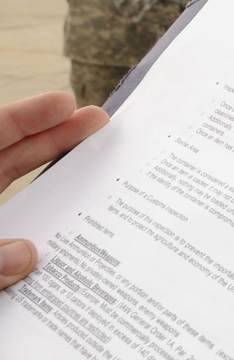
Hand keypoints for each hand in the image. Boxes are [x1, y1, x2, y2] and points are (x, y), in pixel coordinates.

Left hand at [0, 91, 108, 288]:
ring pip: (13, 194)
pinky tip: (66, 232)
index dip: (27, 117)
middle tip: (98, 123)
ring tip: (94, 167)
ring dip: (51, 182)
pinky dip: (39, 231)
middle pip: (7, 158)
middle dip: (51, 140)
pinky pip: (13, 235)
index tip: (66, 104)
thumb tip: (30, 256)